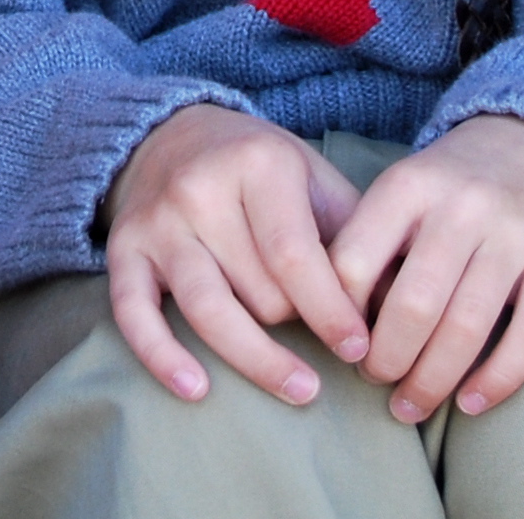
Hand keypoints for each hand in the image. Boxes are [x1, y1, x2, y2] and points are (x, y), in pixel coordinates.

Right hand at [100, 104, 369, 405]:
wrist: (169, 133)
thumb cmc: (259, 169)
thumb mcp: (312, 177)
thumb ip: (354, 233)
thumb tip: (399, 304)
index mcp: (257, 164)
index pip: (294, 254)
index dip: (330, 309)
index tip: (359, 348)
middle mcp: (201, 189)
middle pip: (257, 289)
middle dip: (297, 322)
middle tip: (323, 339)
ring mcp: (158, 222)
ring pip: (207, 308)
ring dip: (256, 358)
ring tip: (300, 390)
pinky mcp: (124, 250)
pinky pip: (134, 313)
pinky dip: (161, 355)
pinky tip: (196, 389)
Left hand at [330, 114, 523, 423]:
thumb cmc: (455, 187)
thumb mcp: (406, 189)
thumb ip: (373, 241)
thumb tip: (335, 322)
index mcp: (410, 184)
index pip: (356, 261)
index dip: (339, 315)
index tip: (340, 345)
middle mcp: (463, 205)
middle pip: (413, 303)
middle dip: (386, 358)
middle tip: (375, 379)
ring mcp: (516, 233)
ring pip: (467, 326)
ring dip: (432, 380)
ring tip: (411, 404)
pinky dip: (497, 379)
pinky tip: (470, 402)